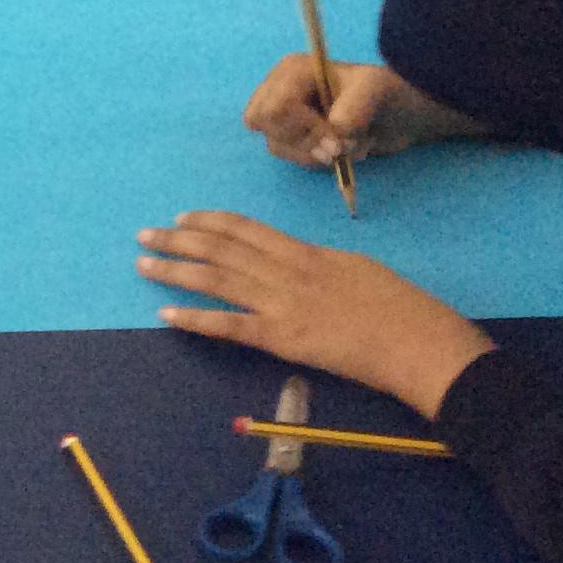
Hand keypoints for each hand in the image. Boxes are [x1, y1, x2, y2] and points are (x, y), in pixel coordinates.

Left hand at [139, 211, 495, 418]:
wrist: (420, 344)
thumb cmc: (403, 309)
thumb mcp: (360, 269)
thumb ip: (322, 265)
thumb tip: (298, 263)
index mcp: (306, 252)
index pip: (247, 229)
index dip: (210, 221)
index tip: (183, 218)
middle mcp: (287, 271)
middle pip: (221, 248)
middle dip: (178, 240)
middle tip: (145, 234)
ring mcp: (282, 304)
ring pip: (216, 279)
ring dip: (175, 270)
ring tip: (142, 263)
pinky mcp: (284, 338)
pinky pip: (229, 325)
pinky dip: (194, 318)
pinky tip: (165, 313)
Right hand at [244, 56, 483, 168]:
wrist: (404, 114)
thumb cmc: (388, 93)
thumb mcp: (377, 91)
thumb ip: (356, 107)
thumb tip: (334, 132)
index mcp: (293, 71)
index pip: (273, 108)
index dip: (302, 129)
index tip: (337, 138)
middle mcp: (282, 90)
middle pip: (263, 125)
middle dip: (302, 142)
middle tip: (337, 146)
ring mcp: (288, 115)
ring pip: (277, 145)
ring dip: (316, 154)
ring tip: (349, 145)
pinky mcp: (298, 136)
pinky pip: (293, 157)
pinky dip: (319, 161)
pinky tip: (343, 150)